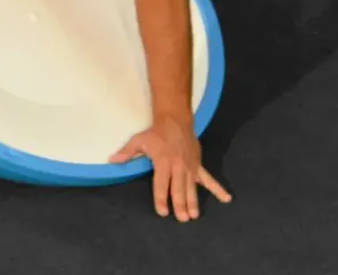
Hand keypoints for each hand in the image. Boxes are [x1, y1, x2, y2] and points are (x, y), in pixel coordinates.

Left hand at [109, 116, 231, 221]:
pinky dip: (217, 189)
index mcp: (163, 162)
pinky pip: (208, 178)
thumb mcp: (139, 140)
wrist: (175, 119)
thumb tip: (111, 160)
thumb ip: (126, 152)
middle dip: (180, 205)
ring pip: (191, 187)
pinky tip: (226, 198)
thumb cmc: (156, 132)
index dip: (161, 199)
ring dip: (193, 202)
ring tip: (194, 215)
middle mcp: (178, 165)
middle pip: (178, 188)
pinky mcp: (198, 164)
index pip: (161, 184)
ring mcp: (190, 166)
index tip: (162, 212)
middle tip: (182, 219)